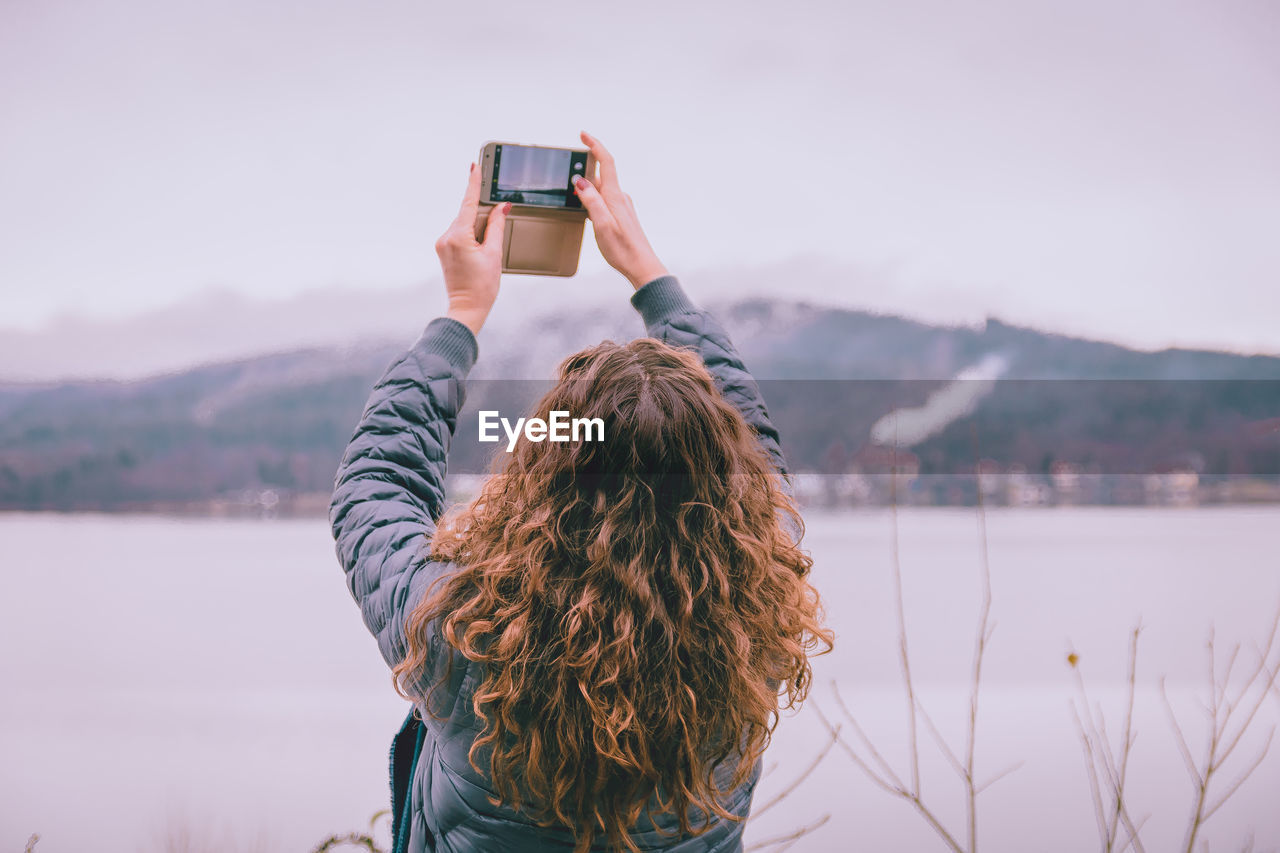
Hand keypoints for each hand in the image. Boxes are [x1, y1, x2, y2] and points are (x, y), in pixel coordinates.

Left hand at [434, 162, 509, 335]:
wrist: (467, 308)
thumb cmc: (482, 286)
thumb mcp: (494, 253)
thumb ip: (496, 226)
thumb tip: (501, 208)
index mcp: (458, 236)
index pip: (468, 203)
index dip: (473, 183)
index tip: (475, 166)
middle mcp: (446, 237)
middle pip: (467, 214)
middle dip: (483, 215)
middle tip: (496, 224)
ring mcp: (442, 243)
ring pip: (464, 223)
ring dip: (477, 227)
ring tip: (486, 249)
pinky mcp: (443, 249)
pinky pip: (459, 232)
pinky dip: (471, 234)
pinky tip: (479, 249)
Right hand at [572, 131, 669, 290]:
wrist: (641, 266)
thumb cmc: (622, 249)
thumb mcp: (601, 224)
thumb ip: (591, 200)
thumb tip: (580, 181)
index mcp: (615, 196)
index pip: (606, 162)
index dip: (595, 145)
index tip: (583, 134)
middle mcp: (620, 197)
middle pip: (602, 174)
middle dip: (585, 167)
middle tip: (568, 168)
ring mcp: (622, 206)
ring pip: (601, 188)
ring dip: (588, 185)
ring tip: (573, 191)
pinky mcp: (621, 216)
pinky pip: (604, 200)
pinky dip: (593, 198)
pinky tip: (586, 208)